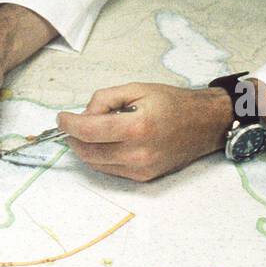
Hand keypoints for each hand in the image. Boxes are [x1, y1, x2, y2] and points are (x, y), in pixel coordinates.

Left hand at [57, 83, 225, 181]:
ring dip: (85, 148)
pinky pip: (111, 169)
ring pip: (96, 164)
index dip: (68, 124)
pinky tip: (107, 141)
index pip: (89, 131)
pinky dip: (101, 156)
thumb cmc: (172, 102)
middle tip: (72, 124)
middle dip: (73, 137)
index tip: (61, 117)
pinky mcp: (144, 178)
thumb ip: (105, 99)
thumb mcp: (137, 88)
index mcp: (137, 127)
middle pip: (88, 152)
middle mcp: (139, 153)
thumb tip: (84, 115)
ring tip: (92, 130)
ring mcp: (141, 169)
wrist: (204, 124)